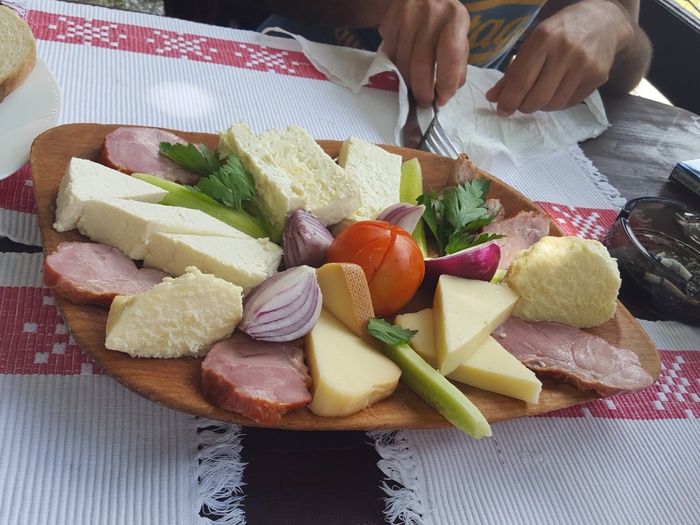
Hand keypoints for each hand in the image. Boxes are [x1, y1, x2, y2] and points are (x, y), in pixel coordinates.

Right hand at [378, 0, 470, 106]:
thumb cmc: (444, 24)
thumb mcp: (459, 39)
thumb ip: (456, 67)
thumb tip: (443, 96)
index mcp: (455, 18)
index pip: (450, 54)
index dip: (446, 82)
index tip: (442, 99)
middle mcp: (430, 14)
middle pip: (421, 64)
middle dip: (422, 91)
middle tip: (424, 102)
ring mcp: (406, 16)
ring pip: (401, 64)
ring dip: (408, 82)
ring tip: (414, 85)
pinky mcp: (389, 21)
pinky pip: (390, 55)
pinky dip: (396, 68)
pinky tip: (404, 65)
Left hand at [485, 0, 634, 116]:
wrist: (603, 22)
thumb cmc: (560, 33)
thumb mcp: (533, 43)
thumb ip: (512, 72)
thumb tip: (492, 98)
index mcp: (544, 39)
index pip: (521, 80)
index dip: (509, 101)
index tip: (502, 110)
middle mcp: (566, 52)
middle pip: (537, 97)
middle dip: (524, 106)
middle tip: (521, 103)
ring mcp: (585, 65)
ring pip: (553, 104)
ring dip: (541, 106)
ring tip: (539, 95)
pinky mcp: (598, 77)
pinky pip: (569, 103)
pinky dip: (557, 104)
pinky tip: (556, 92)